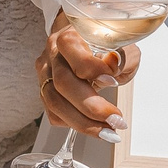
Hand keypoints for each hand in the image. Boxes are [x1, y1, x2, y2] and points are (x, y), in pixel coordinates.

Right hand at [36, 17, 138, 135]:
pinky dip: (73, 123)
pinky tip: (93, 126)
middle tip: (115, 121)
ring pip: (54, 102)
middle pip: (62, 83)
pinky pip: (52, 112)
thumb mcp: (123, 45)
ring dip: (83, 122)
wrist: (84, 39)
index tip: (114, 82)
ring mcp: (45, 72)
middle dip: (91, 108)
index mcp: (71, 35)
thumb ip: (121, 56)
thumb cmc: (105, 43)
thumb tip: (113, 65)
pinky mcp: (45, 89)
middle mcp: (53, 53)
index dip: (94, 70)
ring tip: (107, 131)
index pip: (74, 53)